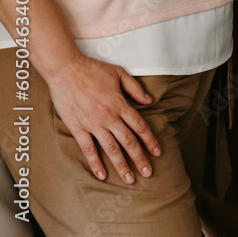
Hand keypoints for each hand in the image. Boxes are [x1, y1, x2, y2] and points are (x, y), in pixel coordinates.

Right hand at [45, 52, 160, 183]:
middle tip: (148, 173)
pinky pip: (88, 149)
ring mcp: (93, 124)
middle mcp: (109, 117)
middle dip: (139, 158)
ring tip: (129, 179)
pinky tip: (102, 175)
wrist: (67, 71)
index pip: (139, 126)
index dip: (150, 140)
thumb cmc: (94, 70)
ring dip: (121, 165)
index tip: (157, 152)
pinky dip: (95, 163)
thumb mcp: (120, 73)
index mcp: (120, 104)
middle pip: (128, 141)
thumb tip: (149, 101)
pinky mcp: (78, 128)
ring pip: (110, 149)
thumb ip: (135, 89)